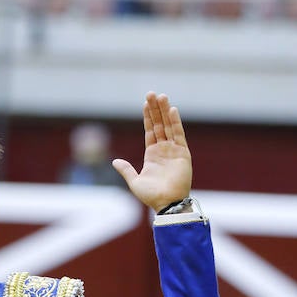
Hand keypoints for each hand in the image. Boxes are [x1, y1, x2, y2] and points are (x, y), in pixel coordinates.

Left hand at [111, 92, 192, 210]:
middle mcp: (163, 150)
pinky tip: (172, 109)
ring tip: (161, 96)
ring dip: (164, 111)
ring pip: (168, 126)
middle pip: (159, 124)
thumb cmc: (151, 196)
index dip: (147, 117)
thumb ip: (126, 170)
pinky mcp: (182, 153)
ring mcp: (173, 150)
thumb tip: (114, 161)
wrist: (166, 204)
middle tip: (152, 93)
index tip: (145, 103)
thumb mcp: (134, 181)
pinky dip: (175, 122)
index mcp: (152, 154)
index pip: (150, 130)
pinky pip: (178, 134)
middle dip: (155, 109)